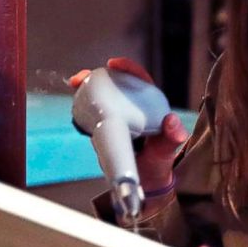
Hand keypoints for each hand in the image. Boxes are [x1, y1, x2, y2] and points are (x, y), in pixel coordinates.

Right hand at [69, 56, 189, 189]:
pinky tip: (75, 105)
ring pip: (102, 98)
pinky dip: (83, 106)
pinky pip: (95, 113)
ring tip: (75, 84)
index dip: (128, 70)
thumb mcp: (166, 151)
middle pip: (116, 86)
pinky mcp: (106, 128)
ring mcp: (118, 118)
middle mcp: (133, 109)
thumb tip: (172, 122)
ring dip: (87, 88)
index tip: (115, 64)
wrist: (145, 182)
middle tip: (83, 76)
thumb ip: (171, 138)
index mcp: (151, 108)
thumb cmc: (158, 163)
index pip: (140, 82)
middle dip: (98, 77)